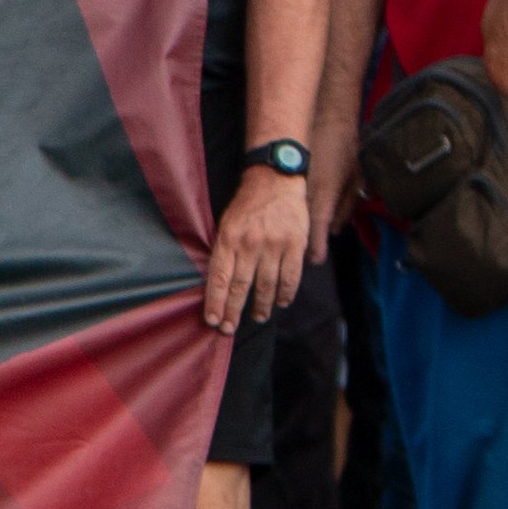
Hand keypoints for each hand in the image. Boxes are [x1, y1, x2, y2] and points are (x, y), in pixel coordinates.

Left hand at [207, 163, 313, 331]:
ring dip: (260, 306)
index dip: (215, 302)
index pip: (218, 278)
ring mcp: (274, 245)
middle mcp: (249, 244)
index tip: (212, 320)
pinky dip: (285, 293)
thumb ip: (223, 250)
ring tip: (256, 318)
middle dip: (233, 311)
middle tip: (228, 329)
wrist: (275, 180)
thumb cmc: (246, 205)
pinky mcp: (295, 244)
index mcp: (228, 239)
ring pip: (266, 285)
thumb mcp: (225, 223)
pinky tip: (280, 303)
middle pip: (240, 286)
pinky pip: (291, 276)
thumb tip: (216, 282)